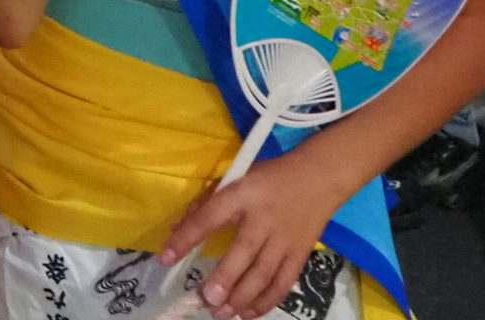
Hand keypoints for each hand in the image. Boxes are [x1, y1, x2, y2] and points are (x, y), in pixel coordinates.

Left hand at [158, 149, 346, 318]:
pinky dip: (266, 301)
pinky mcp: (300, 255)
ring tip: (221, 313)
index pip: (209, 217)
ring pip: (264, 274)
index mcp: (241, 195)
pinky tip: (247, 313)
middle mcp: (263, 219)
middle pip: (243, 252)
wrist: (318, 178)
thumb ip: (203, 205)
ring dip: (242, 298)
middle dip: (224, 279)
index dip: (187, 238)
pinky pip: (283, 283)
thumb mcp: (232, 179)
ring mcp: (284, 240)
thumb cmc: (266, 179)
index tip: (166, 258)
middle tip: (206, 300)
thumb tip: (176, 233)